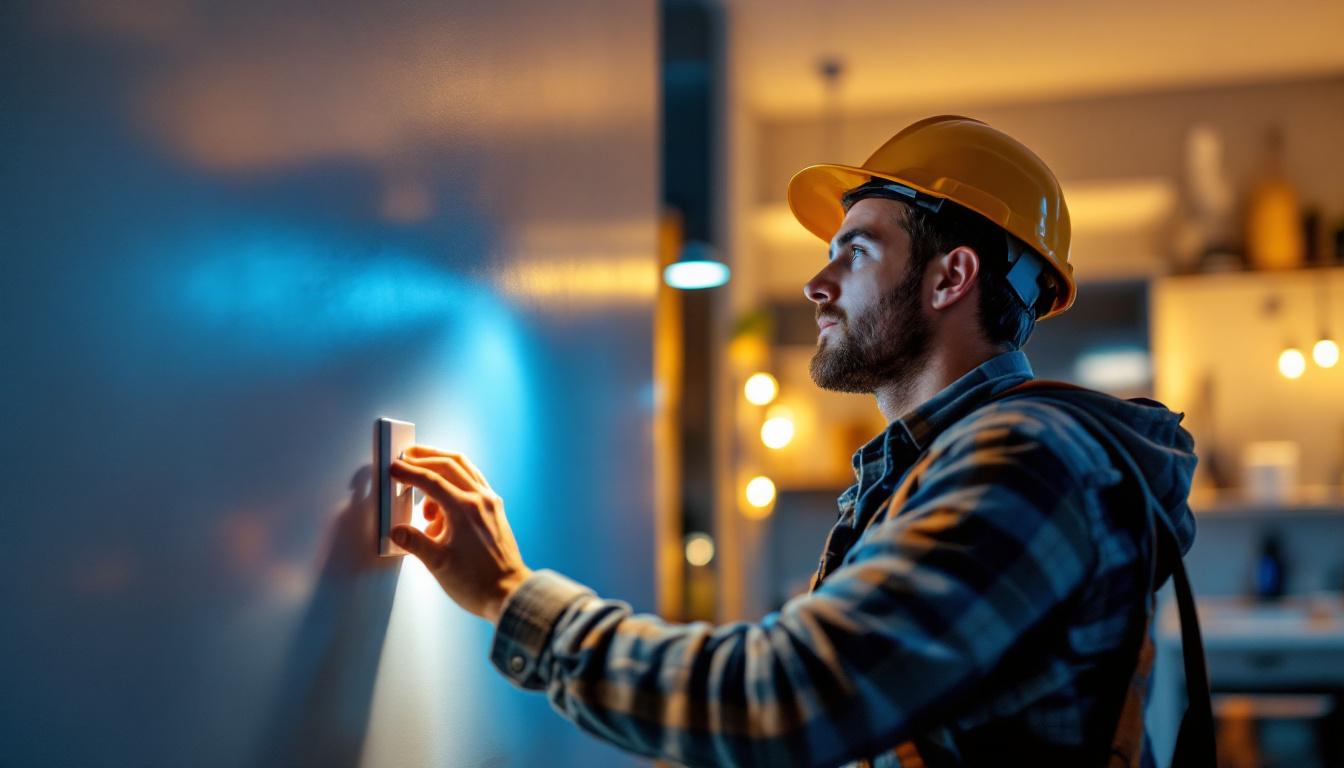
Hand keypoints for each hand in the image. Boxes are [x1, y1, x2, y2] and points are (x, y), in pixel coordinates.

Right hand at [389, 445, 532, 623]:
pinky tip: (442, 495)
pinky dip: (456, 479)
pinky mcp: (495, 509)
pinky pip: (474, 481)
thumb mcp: (438, 564)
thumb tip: (397, 530)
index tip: (394, 469)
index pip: (431, 480)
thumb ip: (415, 542)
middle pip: (449, 464)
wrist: (509, 593)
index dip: (409, 472)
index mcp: (464, 510)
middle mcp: (480, 500)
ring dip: (442, 463)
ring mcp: (491, 502)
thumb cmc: (477, 582)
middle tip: (406, 457)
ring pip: (465, 468)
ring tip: (422, 473)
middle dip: (425, 457)